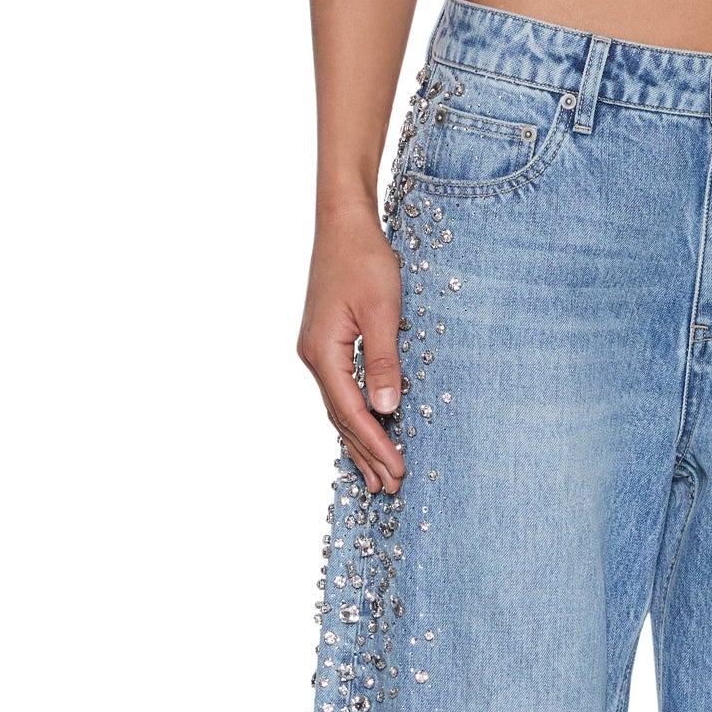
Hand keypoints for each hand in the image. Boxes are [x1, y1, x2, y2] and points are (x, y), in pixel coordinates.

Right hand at [298, 208, 405, 494]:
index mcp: (323, 353)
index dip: (375, 444)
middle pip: (341, 418)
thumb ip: (384, 362)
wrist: (343, 222)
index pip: (351, 412)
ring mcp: (317, 352)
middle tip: (389, 488)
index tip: (397, 470)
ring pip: (338, 409)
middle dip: (366, 454)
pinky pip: (340, 393)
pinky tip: (362, 435)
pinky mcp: (326, 345)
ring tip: (374, 477)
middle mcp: (314, 357)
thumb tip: (387, 409)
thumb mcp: (381, 312)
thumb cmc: (364, 259)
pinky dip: (353, 419)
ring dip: (358, 443)